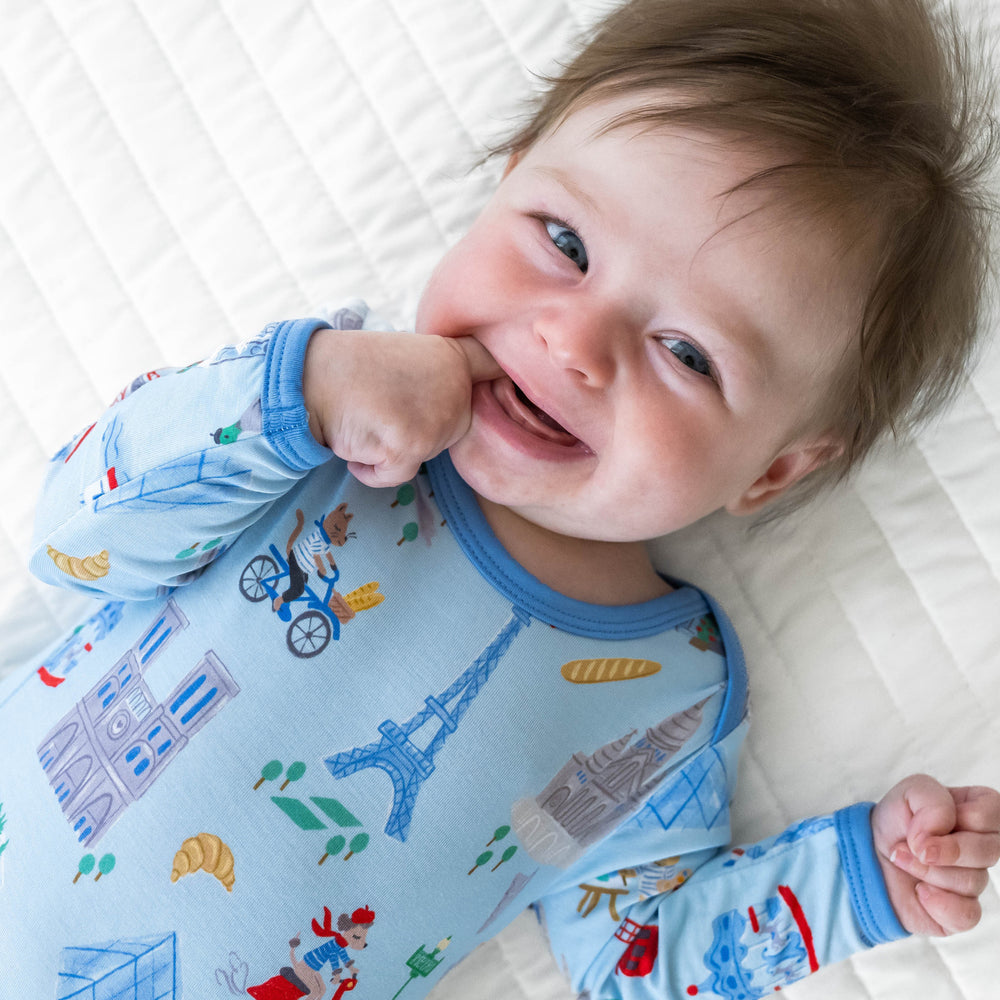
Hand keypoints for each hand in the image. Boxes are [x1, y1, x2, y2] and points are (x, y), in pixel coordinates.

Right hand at [303, 329, 500, 487]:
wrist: (305, 377)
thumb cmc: (348, 371)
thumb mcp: (406, 358)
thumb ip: (439, 379)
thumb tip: (460, 403)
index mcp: (454, 358)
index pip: (496, 367)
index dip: (504, 377)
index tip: (513, 382)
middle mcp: (454, 386)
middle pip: (455, 432)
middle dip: (422, 431)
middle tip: (384, 406)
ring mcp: (436, 417)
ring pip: (425, 455)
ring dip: (393, 450)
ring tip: (367, 417)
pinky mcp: (411, 445)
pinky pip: (397, 474)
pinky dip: (371, 468)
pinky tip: (356, 436)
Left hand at [871, 774, 999, 935]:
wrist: (870, 853)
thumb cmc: (896, 821)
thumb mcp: (909, 792)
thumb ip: (933, 801)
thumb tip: (940, 833)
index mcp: (980, 812)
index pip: (991, 813)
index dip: (956, 816)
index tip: (925, 817)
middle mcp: (984, 848)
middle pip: (988, 851)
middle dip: (940, 848)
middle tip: (911, 844)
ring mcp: (976, 881)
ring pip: (972, 881)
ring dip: (926, 870)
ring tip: (904, 860)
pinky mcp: (963, 912)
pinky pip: (967, 914)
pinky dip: (936, 902)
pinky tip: (919, 890)